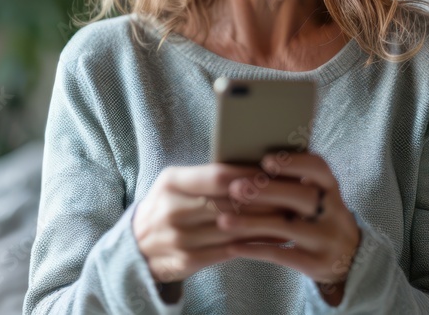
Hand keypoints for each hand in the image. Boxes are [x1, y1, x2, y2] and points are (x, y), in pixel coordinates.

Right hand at [132, 163, 290, 284]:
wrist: (136, 246)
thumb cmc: (167, 205)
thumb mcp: (175, 183)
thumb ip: (205, 176)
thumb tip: (253, 166)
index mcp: (171, 182)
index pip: (218, 176)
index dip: (249, 175)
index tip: (275, 172)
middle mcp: (172, 210)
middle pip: (229, 203)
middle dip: (265, 199)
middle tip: (293, 193)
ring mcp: (179, 238)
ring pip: (233, 228)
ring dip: (267, 222)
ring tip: (291, 214)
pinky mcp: (186, 261)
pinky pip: (229, 251)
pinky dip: (256, 244)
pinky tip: (276, 237)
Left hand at [217, 151, 361, 302]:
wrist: (350, 259)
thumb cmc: (319, 218)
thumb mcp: (318, 197)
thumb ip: (293, 183)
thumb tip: (248, 166)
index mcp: (331, 188)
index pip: (318, 168)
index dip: (293, 162)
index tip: (266, 160)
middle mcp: (334, 212)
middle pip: (301, 196)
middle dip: (266, 191)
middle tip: (235, 188)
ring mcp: (327, 239)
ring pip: (287, 228)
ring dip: (252, 222)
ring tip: (223, 220)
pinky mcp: (316, 264)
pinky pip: (281, 255)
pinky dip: (255, 249)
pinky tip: (233, 246)